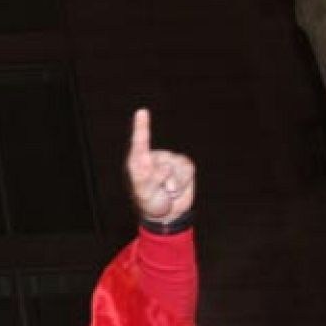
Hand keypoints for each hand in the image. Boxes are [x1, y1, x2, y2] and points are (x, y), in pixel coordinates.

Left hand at [125, 108, 194, 223]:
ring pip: (177, 167)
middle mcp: (154, 157)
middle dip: (161, 180)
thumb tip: (166, 166)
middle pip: (164, 163)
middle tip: (155, 191)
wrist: (167, 213)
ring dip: (173, 185)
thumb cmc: (149, 202)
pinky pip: (187, 170)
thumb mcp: (144, 193)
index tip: (142, 112)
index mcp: (138, 161)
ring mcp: (170, 160)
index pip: (140, 142)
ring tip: (166, 191)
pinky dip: (183, 183)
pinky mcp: (184, 166)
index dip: (142, 127)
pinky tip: (176, 189)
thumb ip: (151, 178)